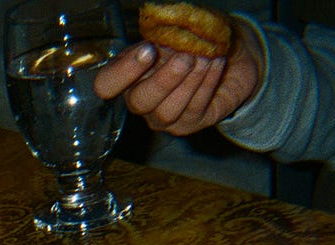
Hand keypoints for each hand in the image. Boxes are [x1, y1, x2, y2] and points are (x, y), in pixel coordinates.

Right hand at [95, 24, 262, 136]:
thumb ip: (162, 34)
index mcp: (128, 73)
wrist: (228, 53)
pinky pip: (193, 110)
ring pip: (166, 112)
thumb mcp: (174, 30)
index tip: (148, 50)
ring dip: (189, 82)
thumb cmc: (194, 40)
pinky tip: (216, 63)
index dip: (123, 71)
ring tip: (206, 58)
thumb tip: (161, 37)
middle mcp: (140, 100)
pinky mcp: (188, 124)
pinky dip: (207, 84)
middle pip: (138, 102)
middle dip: (163, 80)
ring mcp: (162, 117)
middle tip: (186, 57)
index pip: (106, 84)